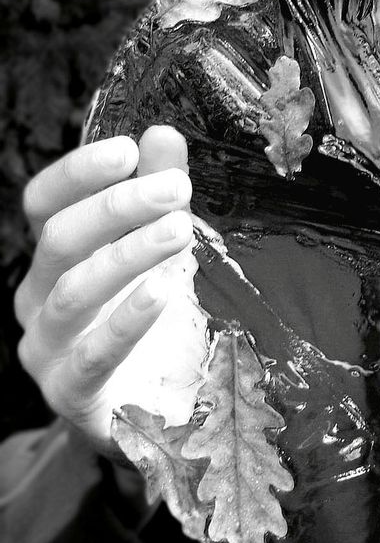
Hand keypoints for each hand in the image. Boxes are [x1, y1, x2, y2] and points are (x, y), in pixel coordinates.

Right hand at [15, 126, 203, 451]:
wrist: (166, 409)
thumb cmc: (160, 323)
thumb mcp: (164, 251)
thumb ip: (160, 195)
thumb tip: (161, 133)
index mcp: (54, 260)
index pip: (44, 204)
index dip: (79, 173)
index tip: (128, 150)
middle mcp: (38, 301)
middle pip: (59, 241)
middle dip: (118, 208)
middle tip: (176, 191)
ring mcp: (49, 350)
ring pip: (74, 292)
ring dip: (127, 255)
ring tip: (179, 231)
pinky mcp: (74, 395)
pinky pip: (94, 355)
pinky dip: (127, 321)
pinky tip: (161, 292)